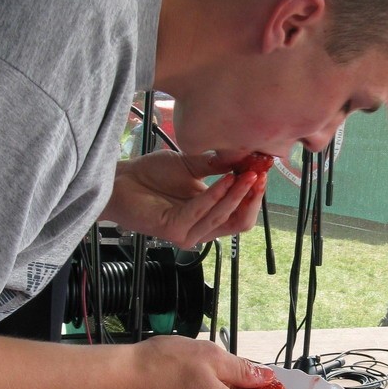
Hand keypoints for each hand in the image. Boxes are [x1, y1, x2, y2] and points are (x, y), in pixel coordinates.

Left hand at [99, 150, 266, 247]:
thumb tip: (249, 156)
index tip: (264, 171)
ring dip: (238, 194)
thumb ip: (219, 165)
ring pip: (224, 217)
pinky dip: (216, 194)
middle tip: (260, 174)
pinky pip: (202, 211)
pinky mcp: (174, 229)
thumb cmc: (153, 175)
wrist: (122, 180)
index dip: (255, 195)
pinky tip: (225, 179)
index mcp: (210, 216)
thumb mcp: (193, 165)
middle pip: (240, 222)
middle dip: (252, 198)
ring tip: (248, 173)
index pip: (242, 213)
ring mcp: (188, 232)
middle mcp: (202, 228)